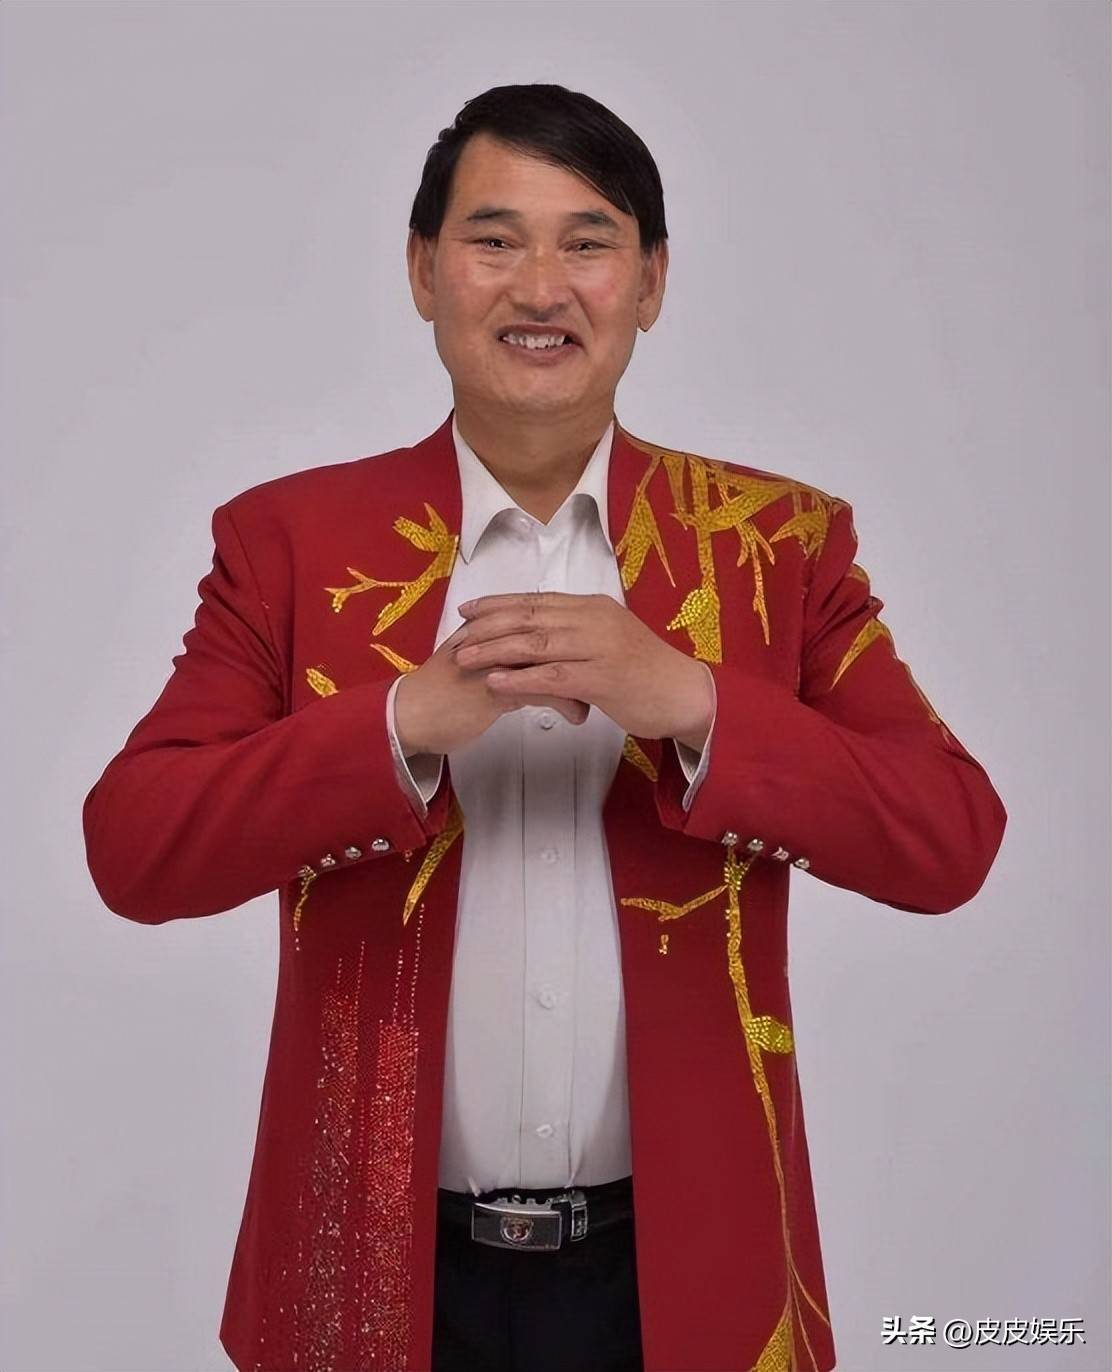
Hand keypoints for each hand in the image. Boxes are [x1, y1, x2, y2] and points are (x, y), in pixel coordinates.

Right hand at [393, 622, 588, 756]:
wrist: (407, 717)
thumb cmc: (440, 697)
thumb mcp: (475, 670)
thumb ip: (502, 660)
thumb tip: (532, 664)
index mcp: (489, 628)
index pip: (539, 619)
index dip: (569, 635)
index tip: (592, 652)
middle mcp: (494, 637)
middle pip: (551, 635)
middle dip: (581, 655)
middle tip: (604, 674)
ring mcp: (494, 660)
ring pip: (550, 660)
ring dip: (577, 681)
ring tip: (594, 700)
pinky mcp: (493, 688)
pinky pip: (541, 689)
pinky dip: (564, 703)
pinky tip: (578, 715)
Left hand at [450, 592, 714, 748]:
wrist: (686, 694)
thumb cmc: (647, 673)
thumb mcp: (611, 640)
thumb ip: (579, 634)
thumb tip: (544, 636)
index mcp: (594, 606)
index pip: (537, 600)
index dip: (499, 603)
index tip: (469, 608)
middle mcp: (595, 619)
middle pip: (530, 616)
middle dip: (488, 624)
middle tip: (457, 632)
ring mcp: (599, 646)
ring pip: (536, 642)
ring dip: (495, 650)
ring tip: (465, 657)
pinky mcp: (603, 677)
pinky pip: (553, 675)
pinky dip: (520, 677)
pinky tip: (496, 682)